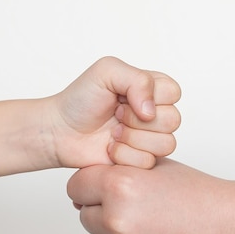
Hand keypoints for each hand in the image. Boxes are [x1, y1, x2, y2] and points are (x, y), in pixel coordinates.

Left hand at [48, 57, 180, 168]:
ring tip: (113, 133)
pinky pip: (148, 162)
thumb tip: (151, 110)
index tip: (122, 97)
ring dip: (133, 138)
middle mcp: (155, 114)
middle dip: (137, 119)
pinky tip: (110, 147)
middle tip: (115, 115)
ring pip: (166, 144)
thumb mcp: (107, 71)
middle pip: (173, 120)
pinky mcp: (140, 160)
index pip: (174, 92)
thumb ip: (138, 79)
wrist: (60, 131)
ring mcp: (149, 139)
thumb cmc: (80, 99)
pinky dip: (124, 155)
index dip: (150, 97)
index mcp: (152, 89)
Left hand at [67, 158, 234, 233]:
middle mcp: (116, 221)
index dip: (91, 187)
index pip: (75, 187)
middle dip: (105, 213)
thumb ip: (115, 173)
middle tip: (143, 212)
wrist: (234, 228)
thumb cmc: (197, 194)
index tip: (108, 191)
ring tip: (153, 232)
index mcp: (119, 186)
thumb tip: (79, 194)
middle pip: (85, 216)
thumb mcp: (154, 167)